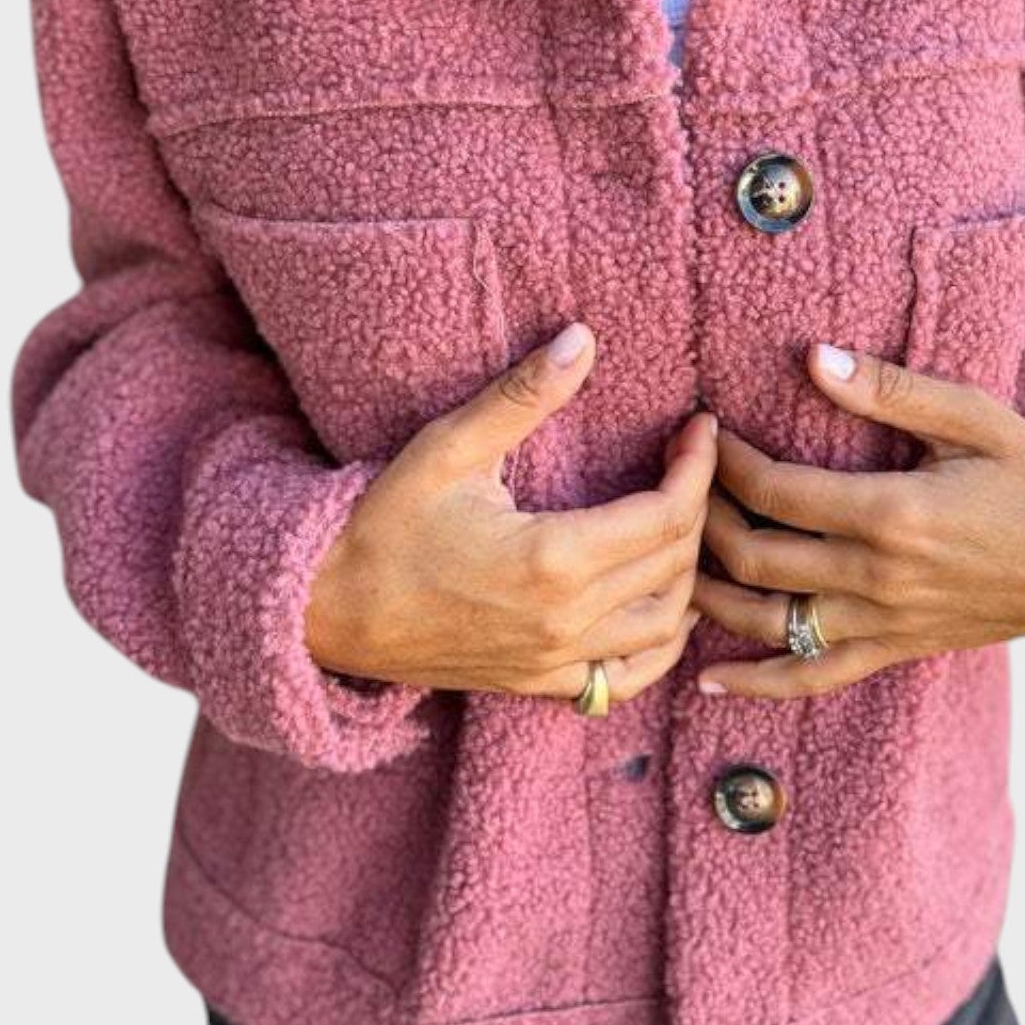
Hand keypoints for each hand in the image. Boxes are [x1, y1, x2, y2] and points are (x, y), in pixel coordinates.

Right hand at [306, 322, 718, 705]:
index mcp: (553, 560)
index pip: (667, 513)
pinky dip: (660, 644)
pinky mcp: (539, 685)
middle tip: (691, 460)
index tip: (700, 428)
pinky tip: (663, 608)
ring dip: (688, 573)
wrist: (325, 612)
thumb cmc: (381, 525)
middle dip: (699, 506)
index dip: (697, 466)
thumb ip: (522, 396)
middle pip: (676, 565)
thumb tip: (582, 340)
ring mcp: (555, 662)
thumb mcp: (448, 448)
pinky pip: (628, 678)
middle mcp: (566, 620)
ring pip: (665, 625)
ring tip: (682, 523)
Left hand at [689, 342, 1024, 697]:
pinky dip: (756, 685)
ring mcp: (884, 623)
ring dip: (709, 594)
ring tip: (673, 558)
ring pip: (767, 623)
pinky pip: (813, 679)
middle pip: (755, 555)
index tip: (704, 427)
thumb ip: (890, 390)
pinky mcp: (896, 650)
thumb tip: (813, 356)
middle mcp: (878, 577)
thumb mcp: (974, 417)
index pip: (775, 490)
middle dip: (703, 516)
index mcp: (892, 513)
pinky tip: (708, 680)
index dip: (726, 460)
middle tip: (681, 482)